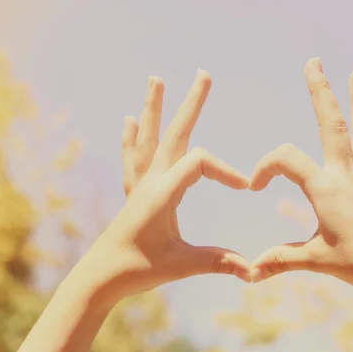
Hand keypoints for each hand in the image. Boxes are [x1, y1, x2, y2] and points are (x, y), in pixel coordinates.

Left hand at [82, 71, 250, 302]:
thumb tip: (253, 271)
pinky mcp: (134, 193)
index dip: (226, 171)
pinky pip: (133, 157)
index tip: (246, 188)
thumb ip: (218, 262)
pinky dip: (131, 137)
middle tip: (204, 74)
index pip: (200, 163)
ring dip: (154, 107)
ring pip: (148, 137)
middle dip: (191, 104)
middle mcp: (150, 181)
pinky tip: (128, 120)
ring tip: (155, 79)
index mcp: (162, 192)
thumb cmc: (138, 269)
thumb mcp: (181, 265)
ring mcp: (140, 185)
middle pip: (174, 133)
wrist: (99, 277)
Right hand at [249, 58, 352, 294]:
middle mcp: (348, 177)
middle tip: (314, 63)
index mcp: (325, 189)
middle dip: (321, 93)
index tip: (257, 186)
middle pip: (333, 126)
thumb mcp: (313, 260)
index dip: (267, 166)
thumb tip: (249, 273)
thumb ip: (279, 260)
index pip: (288, 160)